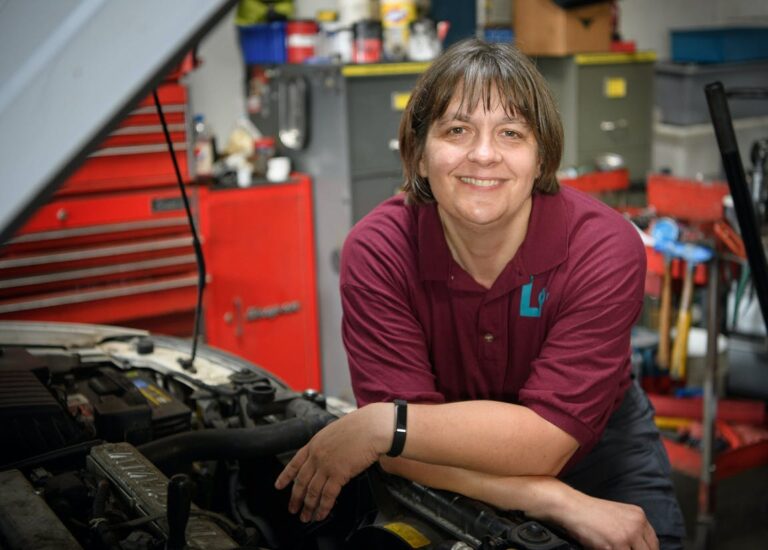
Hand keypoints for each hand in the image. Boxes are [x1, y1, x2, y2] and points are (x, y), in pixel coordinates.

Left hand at [274, 403, 389, 521]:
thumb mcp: (335, 431)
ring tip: (306, 517)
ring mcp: (326, 465)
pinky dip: (323, 507)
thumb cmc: (360, 426)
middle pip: (301, 481)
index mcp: (314, 443)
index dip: (286, 476)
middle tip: (293, 509)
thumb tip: (327, 455)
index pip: (295, 463)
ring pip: (312, 491)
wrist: (371, 427)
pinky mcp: (338, 474)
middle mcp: (316, 455)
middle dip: (296, 498)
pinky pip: (327, 495)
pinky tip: (321, 514)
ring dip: (308, 507)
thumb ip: (327, 444)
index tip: (279, 486)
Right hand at [555, 489, 657, 549]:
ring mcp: (628, 535)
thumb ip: (631, 530)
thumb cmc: (590, 513)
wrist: (573, 507)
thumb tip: (638, 547)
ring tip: (610, 547)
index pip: (653, 543)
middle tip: (622, 549)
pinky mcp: (616, 545)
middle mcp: (637, 525)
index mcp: (639, 516)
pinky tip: (603, 548)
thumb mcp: (618, 516)